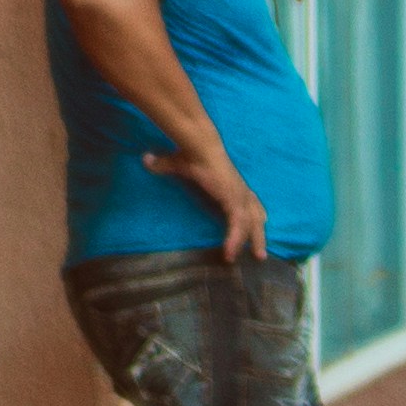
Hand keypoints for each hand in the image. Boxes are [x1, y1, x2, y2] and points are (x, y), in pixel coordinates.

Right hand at [146, 147, 267, 258]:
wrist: (198, 146)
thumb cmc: (190, 153)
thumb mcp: (176, 164)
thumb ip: (163, 165)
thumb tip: (146, 159)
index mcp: (231, 183)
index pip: (249, 201)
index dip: (254, 214)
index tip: (259, 225)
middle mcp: (239, 190)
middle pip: (256, 215)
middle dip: (258, 235)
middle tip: (259, 255)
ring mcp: (238, 195)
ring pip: (250, 223)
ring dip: (250, 241)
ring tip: (250, 260)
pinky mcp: (233, 199)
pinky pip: (237, 224)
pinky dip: (234, 239)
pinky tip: (229, 253)